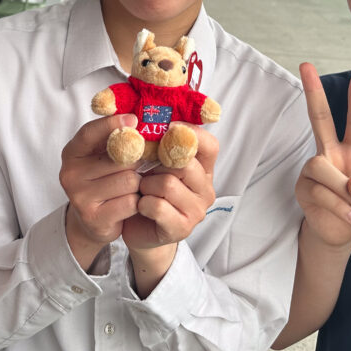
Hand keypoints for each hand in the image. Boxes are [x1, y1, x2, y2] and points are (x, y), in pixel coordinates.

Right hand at [60, 115, 141, 269]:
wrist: (93, 222)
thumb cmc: (103, 181)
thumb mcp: (101, 156)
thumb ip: (113, 139)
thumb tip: (135, 119)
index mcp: (72, 153)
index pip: (89, 133)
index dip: (111, 124)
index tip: (133, 119)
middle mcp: (70, 174)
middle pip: (120, 159)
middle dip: (136, 162)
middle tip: (139, 167)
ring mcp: (80, 197)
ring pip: (129, 180)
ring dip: (138, 184)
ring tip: (132, 188)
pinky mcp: (93, 218)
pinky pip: (131, 202)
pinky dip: (137, 202)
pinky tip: (131, 203)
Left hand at [122, 124, 216, 251]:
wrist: (140, 230)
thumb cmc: (147, 191)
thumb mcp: (155, 164)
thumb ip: (159, 145)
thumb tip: (144, 121)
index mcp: (204, 169)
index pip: (209, 144)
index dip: (188, 133)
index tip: (165, 129)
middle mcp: (206, 189)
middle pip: (183, 163)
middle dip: (155, 164)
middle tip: (144, 170)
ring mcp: (197, 211)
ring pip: (168, 184)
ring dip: (146, 185)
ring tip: (142, 190)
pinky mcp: (182, 228)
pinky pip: (158, 206)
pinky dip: (143, 203)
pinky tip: (141, 206)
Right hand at [296, 63, 350, 246]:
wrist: (344, 234)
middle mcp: (332, 153)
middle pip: (319, 117)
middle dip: (313, 91)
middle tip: (305, 65)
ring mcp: (315, 169)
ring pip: (322, 167)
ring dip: (342, 190)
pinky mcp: (303, 187)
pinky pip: (319, 191)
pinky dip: (339, 207)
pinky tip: (349, 216)